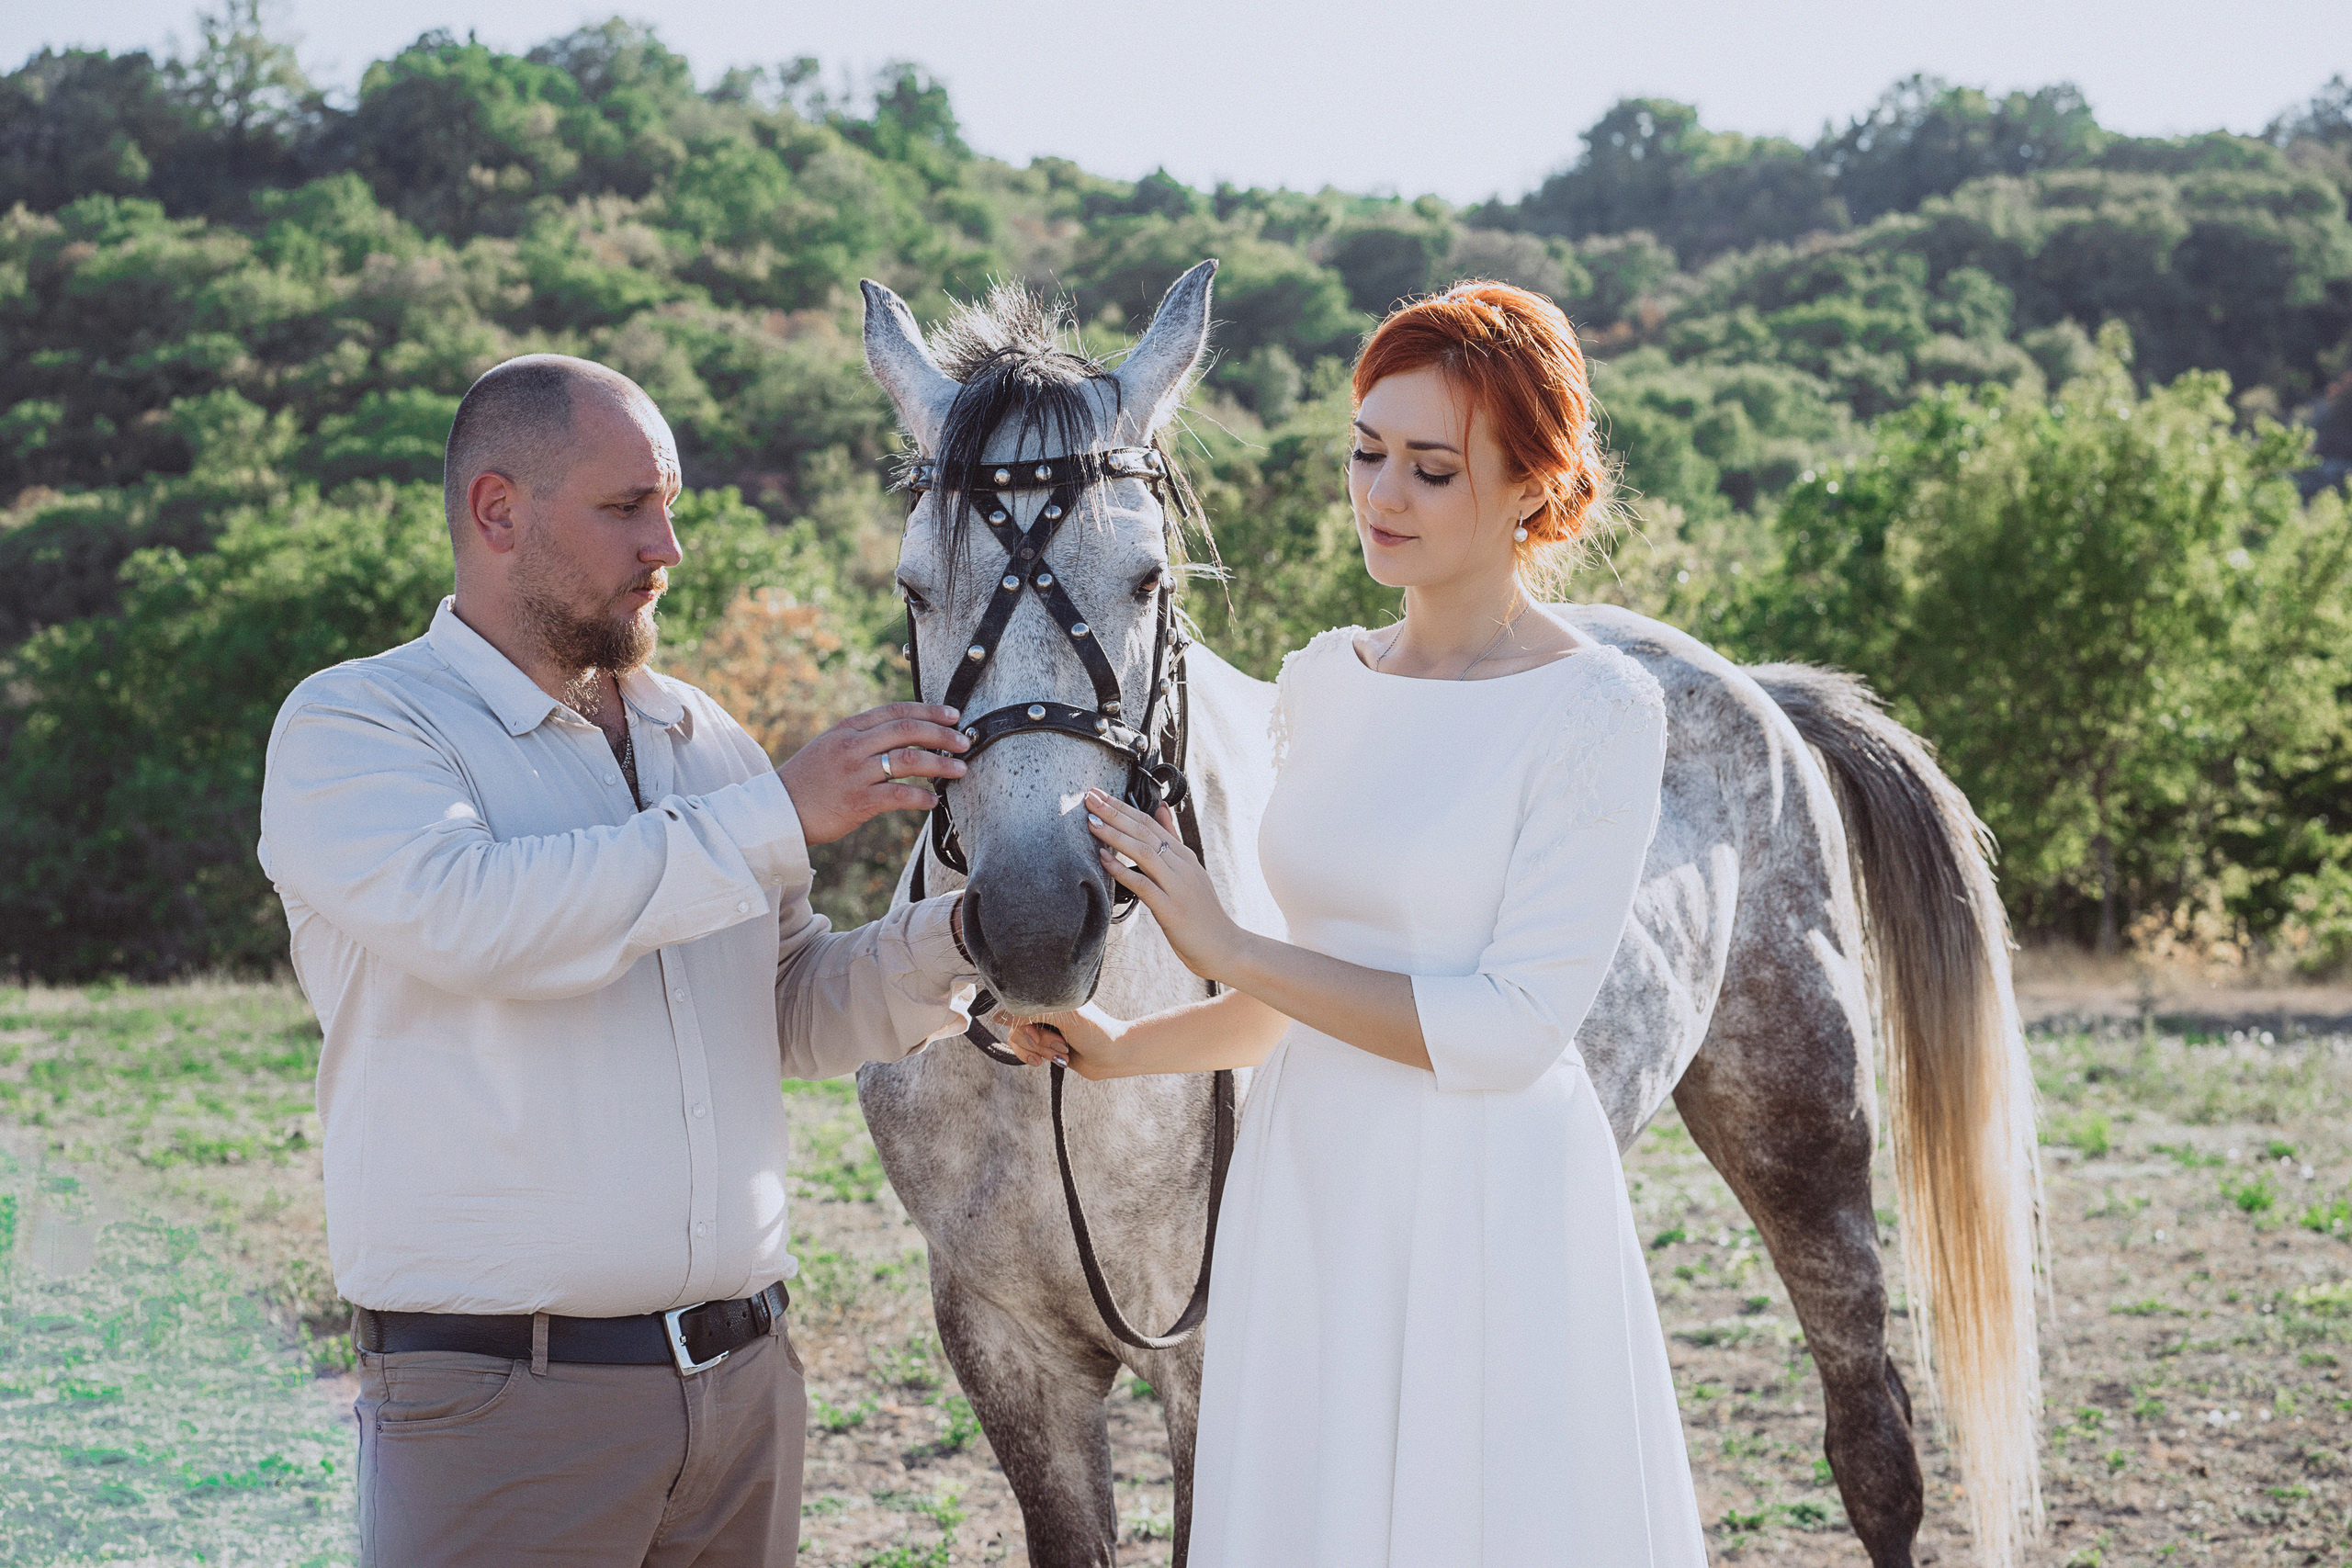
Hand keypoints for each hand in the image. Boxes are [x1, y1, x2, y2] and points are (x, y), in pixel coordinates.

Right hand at [778, 703, 967, 844]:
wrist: (777, 811)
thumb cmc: (808, 781)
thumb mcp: (830, 746)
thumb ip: (862, 738)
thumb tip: (902, 735)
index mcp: (847, 728)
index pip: (895, 711)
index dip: (928, 711)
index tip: (952, 715)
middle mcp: (852, 746)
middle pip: (907, 730)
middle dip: (942, 734)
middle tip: (964, 741)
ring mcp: (855, 773)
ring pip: (908, 760)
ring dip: (941, 764)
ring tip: (961, 769)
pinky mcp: (857, 802)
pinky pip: (898, 795)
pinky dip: (921, 797)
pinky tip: (933, 801)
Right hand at [1008, 1004, 1137, 1079]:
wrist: (1114, 1056)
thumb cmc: (1096, 1032)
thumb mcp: (1065, 1017)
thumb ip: (1031, 1013)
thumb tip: (997, 1016)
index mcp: (1048, 996)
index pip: (1016, 1007)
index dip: (1023, 1025)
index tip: (1037, 1034)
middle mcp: (1044, 1010)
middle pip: (1016, 1027)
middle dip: (1038, 1041)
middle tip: (1061, 1044)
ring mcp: (1044, 1028)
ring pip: (1020, 1042)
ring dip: (1042, 1051)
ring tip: (1063, 1053)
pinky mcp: (1045, 1045)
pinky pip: (1027, 1053)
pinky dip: (1040, 1058)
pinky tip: (1057, 1060)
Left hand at [1082, 789, 1249, 981]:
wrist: (1225, 946)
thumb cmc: (1202, 913)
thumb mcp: (1190, 871)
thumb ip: (1173, 839)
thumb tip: (1160, 808)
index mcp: (1184, 856)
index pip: (1150, 823)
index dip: (1123, 807)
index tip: (1099, 794)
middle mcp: (1182, 866)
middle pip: (1144, 832)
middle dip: (1114, 813)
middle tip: (1089, 797)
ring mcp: (1178, 886)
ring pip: (1144, 852)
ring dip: (1115, 836)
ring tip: (1091, 823)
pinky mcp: (1171, 909)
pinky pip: (1143, 884)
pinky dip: (1122, 870)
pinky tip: (1103, 859)